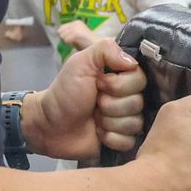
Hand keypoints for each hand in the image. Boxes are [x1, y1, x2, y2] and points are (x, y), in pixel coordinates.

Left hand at [31, 37, 147, 159]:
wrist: (49, 125)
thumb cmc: (64, 92)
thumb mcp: (80, 62)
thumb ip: (106, 49)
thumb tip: (133, 61)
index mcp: (121, 76)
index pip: (141, 79)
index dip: (120, 84)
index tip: (99, 84)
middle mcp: (127, 96)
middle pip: (139, 102)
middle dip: (111, 104)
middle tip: (95, 102)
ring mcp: (125, 119)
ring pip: (134, 123)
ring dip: (109, 121)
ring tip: (94, 117)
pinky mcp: (122, 140)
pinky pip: (129, 141)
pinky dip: (110, 138)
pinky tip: (98, 133)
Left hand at [57, 20, 98, 52]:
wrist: (100, 46)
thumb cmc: (90, 44)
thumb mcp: (79, 36)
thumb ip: (70, 34)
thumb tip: (60, 35)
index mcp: (76, 22)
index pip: (61, 28)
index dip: (65, 36)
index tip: (73, 41)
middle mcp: (75, 23)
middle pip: (60, 32)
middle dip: (65, 38)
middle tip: (75, 43)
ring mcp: (75, 28)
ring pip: (62, 37)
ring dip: (67, 43)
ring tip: (77, 44)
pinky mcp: (76, 34)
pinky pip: (66, 41)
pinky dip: (71, 45)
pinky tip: (78, 45)